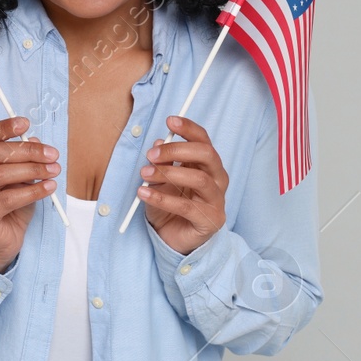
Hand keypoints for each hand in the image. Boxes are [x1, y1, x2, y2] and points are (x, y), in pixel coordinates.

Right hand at [0, 116, 59, 271]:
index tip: (26, 123)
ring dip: (33, 170)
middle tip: (52, 154)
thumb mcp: (19, 178)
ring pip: (1, 174)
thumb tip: (34, 139)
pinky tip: (49, 187)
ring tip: (54, 170)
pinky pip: (9, 198)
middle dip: (27, 151)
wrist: (1, 241)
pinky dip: (33, 191)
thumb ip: (23, 158)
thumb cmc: (9, 206)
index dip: (5, 128)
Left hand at [139, 115, 227, 255]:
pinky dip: (162, 198)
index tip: (170, 121)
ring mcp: (216, 201)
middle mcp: (217, 180)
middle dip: (177, 150)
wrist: (173, 238)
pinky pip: (186, 207)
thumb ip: (161, 162)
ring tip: (144, 175)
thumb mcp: (160, 180)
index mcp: (207, 166)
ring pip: (199, 179)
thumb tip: (157, 143)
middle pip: (207, 155)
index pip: (204, 141)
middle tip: (151, 154)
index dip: (189, 129)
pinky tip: (143, 194)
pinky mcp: (210, 221)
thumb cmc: (170, 205)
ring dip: (169, 174)